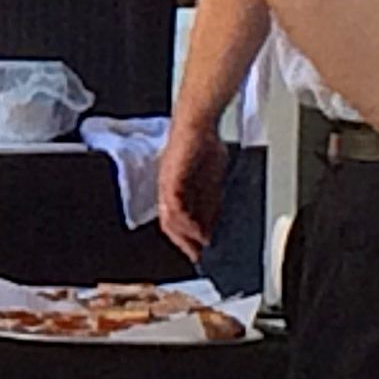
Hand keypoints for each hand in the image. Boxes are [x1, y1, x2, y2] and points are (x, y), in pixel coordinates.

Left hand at [159, 123, 230, 261]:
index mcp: (176, 189)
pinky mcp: (170, 178)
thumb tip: (212, 224)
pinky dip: (185, 221)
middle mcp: (167, 188)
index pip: (176, 220)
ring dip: (184, 236)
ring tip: (197, 248)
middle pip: (169, 224)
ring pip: (169, 218)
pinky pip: (173, 206)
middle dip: (184, 243)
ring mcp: (167, 183)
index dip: (186, 238)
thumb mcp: (211, 180)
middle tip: (197, 257)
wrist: (198, 122)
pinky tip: (195, 230)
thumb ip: (210, 202)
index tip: (199, 252)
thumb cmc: (204, 144)